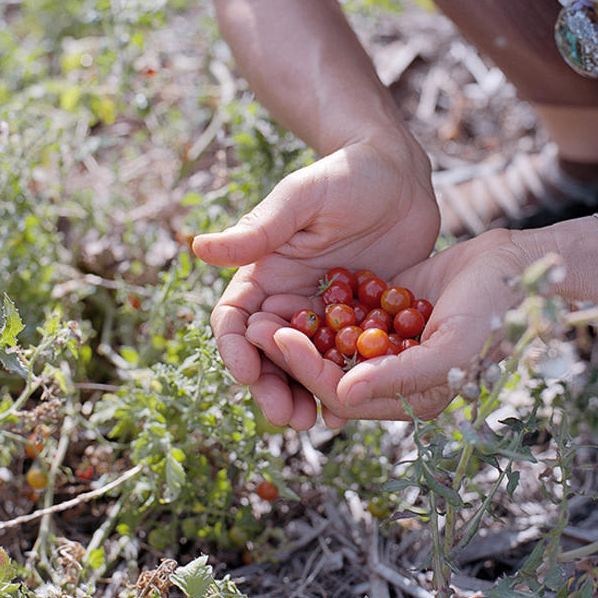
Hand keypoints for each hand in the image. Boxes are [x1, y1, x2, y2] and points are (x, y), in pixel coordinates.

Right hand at [192, 134, 438, 428]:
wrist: (398, 174)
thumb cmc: (344, 175)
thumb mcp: (300, 199)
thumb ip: (258, 229)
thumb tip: (199, 247)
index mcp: (263, 275)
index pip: (236, 322)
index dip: (236, 350)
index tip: (246, 373)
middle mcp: (288, 302)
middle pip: (267, 356)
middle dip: (270, 388)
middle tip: (285, 416)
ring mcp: (326, 317)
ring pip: (305, 368)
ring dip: (305, 397)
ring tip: (314, 423)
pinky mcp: (362, 324)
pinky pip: (349, 362)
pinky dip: (346, 386)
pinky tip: (354, 408)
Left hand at [244, 228, 539, 420]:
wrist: (513, 265)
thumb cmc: (493, 311)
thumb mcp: (452, 347)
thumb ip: (400, 377)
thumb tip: (342, 398)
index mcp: (407, 400)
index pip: (342, 392)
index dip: (306, 369)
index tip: (278, 339)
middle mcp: (392, 380)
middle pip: (327, 372)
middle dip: (290, 353)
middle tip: (254, 326)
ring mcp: (385, 349)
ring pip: (328, 346)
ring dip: (296, 332)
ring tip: (261, 312)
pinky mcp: (382, 318)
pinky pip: (341, 318)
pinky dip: (317, 309)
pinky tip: (289, 292)